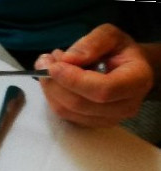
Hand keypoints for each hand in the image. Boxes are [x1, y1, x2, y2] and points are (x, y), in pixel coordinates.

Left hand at [36, 24, 154, 127]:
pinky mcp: (91, 124)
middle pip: (80, 104)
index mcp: (137, 81)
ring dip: (50, 90)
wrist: (126, 69)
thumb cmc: (120, 51)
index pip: (103, 89)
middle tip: (43, 62)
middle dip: (56, 83)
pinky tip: (53, 80)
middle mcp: (125, 106)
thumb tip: (69, 59)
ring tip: (47, 67)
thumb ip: (93, 43)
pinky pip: (64, 115)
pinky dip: (53, 97)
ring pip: (68, 111)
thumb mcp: (111, 36)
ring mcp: (108, 120)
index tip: (54, 66)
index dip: (74, 80)